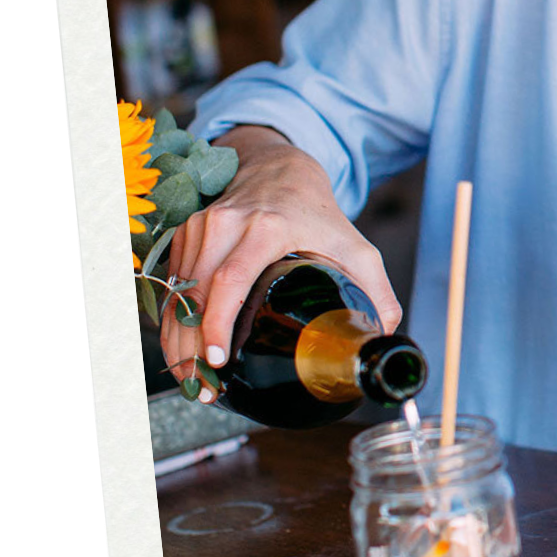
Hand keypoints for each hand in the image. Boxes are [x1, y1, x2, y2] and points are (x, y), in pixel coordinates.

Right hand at [157, 127, 402, 400]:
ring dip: (178, 339)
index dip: (218, 322)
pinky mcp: (186, 233)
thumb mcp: (356, 245)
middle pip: (195, 292)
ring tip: (194, 380)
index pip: (231, 278)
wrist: (282, 169)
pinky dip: (174, 319)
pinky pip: (172, 284)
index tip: (218, 359)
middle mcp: (227, 224)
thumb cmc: (318, 212)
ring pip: (177, 292)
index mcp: (267, 227)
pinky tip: (185, 350)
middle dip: (192, 346)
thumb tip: (384, 335)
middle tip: (206, 387)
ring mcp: (201, 227)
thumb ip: (377, 289)